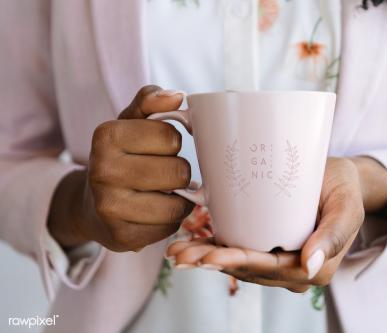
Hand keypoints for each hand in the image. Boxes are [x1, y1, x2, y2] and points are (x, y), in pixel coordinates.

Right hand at [48, 85, 193, 250]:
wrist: (92, 205)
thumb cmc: (120, 158)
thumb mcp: (129, 124)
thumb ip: (151, 101)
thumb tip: (177, 96)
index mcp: (106, 136)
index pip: (171, 137)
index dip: (172, 143)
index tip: (157, 148)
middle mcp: (103, 172)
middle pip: (178, 172)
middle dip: (178, 173)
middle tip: (162, 174)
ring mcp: (110, 207)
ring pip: (178, 204)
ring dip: (178, 199)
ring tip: (161, 194)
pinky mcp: (121, 237)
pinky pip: (169, 227)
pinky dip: (169, 220)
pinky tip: (153, 213)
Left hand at [166, 157, 386, 291]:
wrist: (341, 181)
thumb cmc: (345, 190)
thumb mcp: (346, 206)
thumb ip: (333, 236)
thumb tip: (310, 268)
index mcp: (314, 268)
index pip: (269, 268)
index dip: (237, 262)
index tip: (208, 255)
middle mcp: (294, 270)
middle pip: (248, 268)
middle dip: (212, 262)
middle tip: (180, 254)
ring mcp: (280, 261)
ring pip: (239, 263)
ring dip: (207, 258)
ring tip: (177, 251)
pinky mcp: (270, 247)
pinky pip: (240, 252)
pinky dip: (215, 250)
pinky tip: (191, 245)